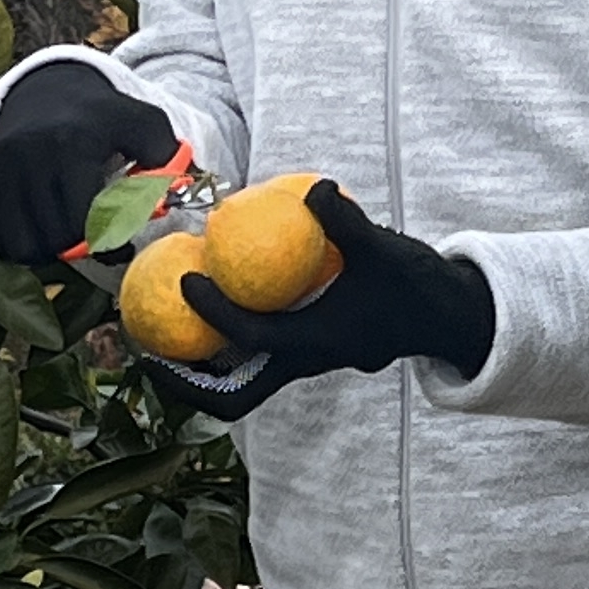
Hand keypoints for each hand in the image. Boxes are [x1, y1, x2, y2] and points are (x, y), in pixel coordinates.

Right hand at [0, 57, 180, 267]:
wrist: (46, 93)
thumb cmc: (102, 119)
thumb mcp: (143, 124)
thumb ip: (166, 156)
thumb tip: (173, 192)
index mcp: (69, 145)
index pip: (86, 223)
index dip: (108, 245)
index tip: (120, 245)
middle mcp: (24, 156)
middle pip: (54, 240)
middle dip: (79, 248)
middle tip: (91, 240)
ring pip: (19, 247)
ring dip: (45, 250)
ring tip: (62, 232)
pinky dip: (7, 245)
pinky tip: (30, 227)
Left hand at [154, 182, 495, 415]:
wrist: (443, 316)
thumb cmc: (414, 286)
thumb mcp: (384, 249)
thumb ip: (348, 222)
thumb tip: (313, 189)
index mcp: (315, 346)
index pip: (251, 336)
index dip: (215, 312)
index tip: (188, 278)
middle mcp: (300, 363)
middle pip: (228, 400)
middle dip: (183, 386)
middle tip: (145, 356)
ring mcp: (298, 363)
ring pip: (233, 387)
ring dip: (195, 371)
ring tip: (156, 341)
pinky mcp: (300, 352)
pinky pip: (247, 361)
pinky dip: (219, 344)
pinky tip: (203, 305)